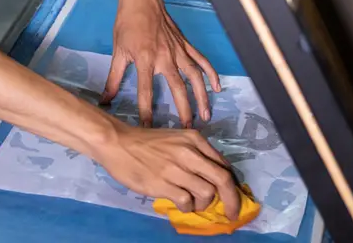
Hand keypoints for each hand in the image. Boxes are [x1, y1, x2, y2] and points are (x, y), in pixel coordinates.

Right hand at [95, 121, 240, 219]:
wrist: (118, 143)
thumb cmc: (147, 142)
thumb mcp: (177, 140)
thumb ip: (197, 154)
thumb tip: (216, 176)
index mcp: (195, 139)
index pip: (224, 165)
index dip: (233, 184)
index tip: (234, 196)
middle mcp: (189, 152)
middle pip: (223, 180)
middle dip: (232, 200)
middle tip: (233, 213)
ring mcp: (176, 169)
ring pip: (207, 193)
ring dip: (204, 204)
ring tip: (193, 203)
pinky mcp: (163, 184)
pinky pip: (187, 202)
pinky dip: (187, 207)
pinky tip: (179, 203)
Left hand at [101, 0, 221, 126]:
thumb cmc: (127, 24)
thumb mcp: (118, 51)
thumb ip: (114, 78)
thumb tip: (105, 100)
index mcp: (146, 59)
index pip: (146, 91)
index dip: (146, 111)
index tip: (149, 129)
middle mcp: (166, 57)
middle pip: (178, 88)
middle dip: (183, 110)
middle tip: (187, 130)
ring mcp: (179, 50)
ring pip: (195, 76)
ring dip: (201, 96)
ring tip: (205, 115)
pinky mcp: (185, 44)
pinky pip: (201, 60)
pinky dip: (210, 73)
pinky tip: (216, 87)